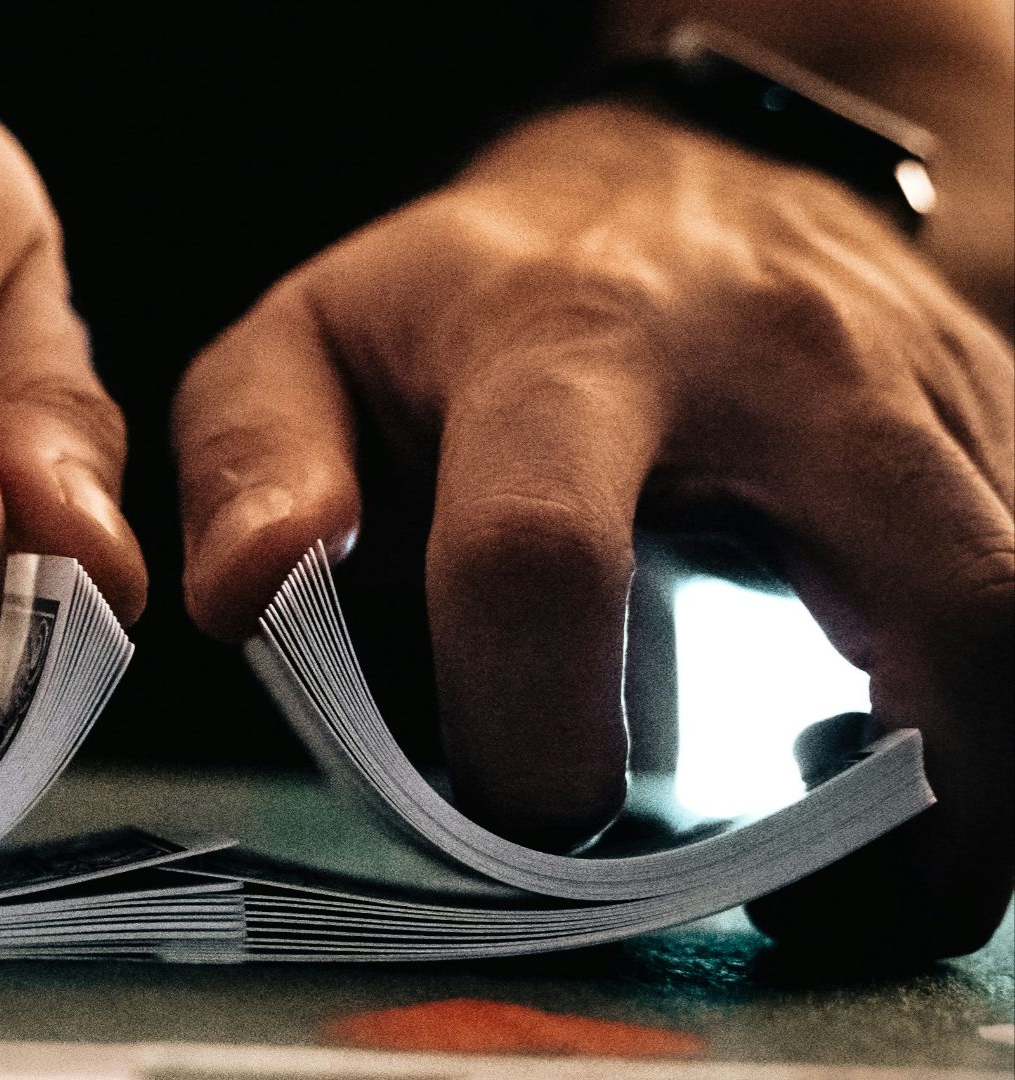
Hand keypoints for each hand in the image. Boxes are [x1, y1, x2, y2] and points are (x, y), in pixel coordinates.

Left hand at [174, 102, 1011, 955]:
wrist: (666, 181)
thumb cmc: (464, 296)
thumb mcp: (312, 341)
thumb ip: (252, 463)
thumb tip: (238, 596)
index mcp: (567, 346)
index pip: (542, 558)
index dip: (526, 733)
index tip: (521, 822)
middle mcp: (787, 363)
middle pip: (940, 604)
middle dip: (898, 817)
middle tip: (787, 912)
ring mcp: (926, 395)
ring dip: (972, 792)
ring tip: (852, 864)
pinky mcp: (993, 426)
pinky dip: (984, 723)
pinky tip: (881, 755)